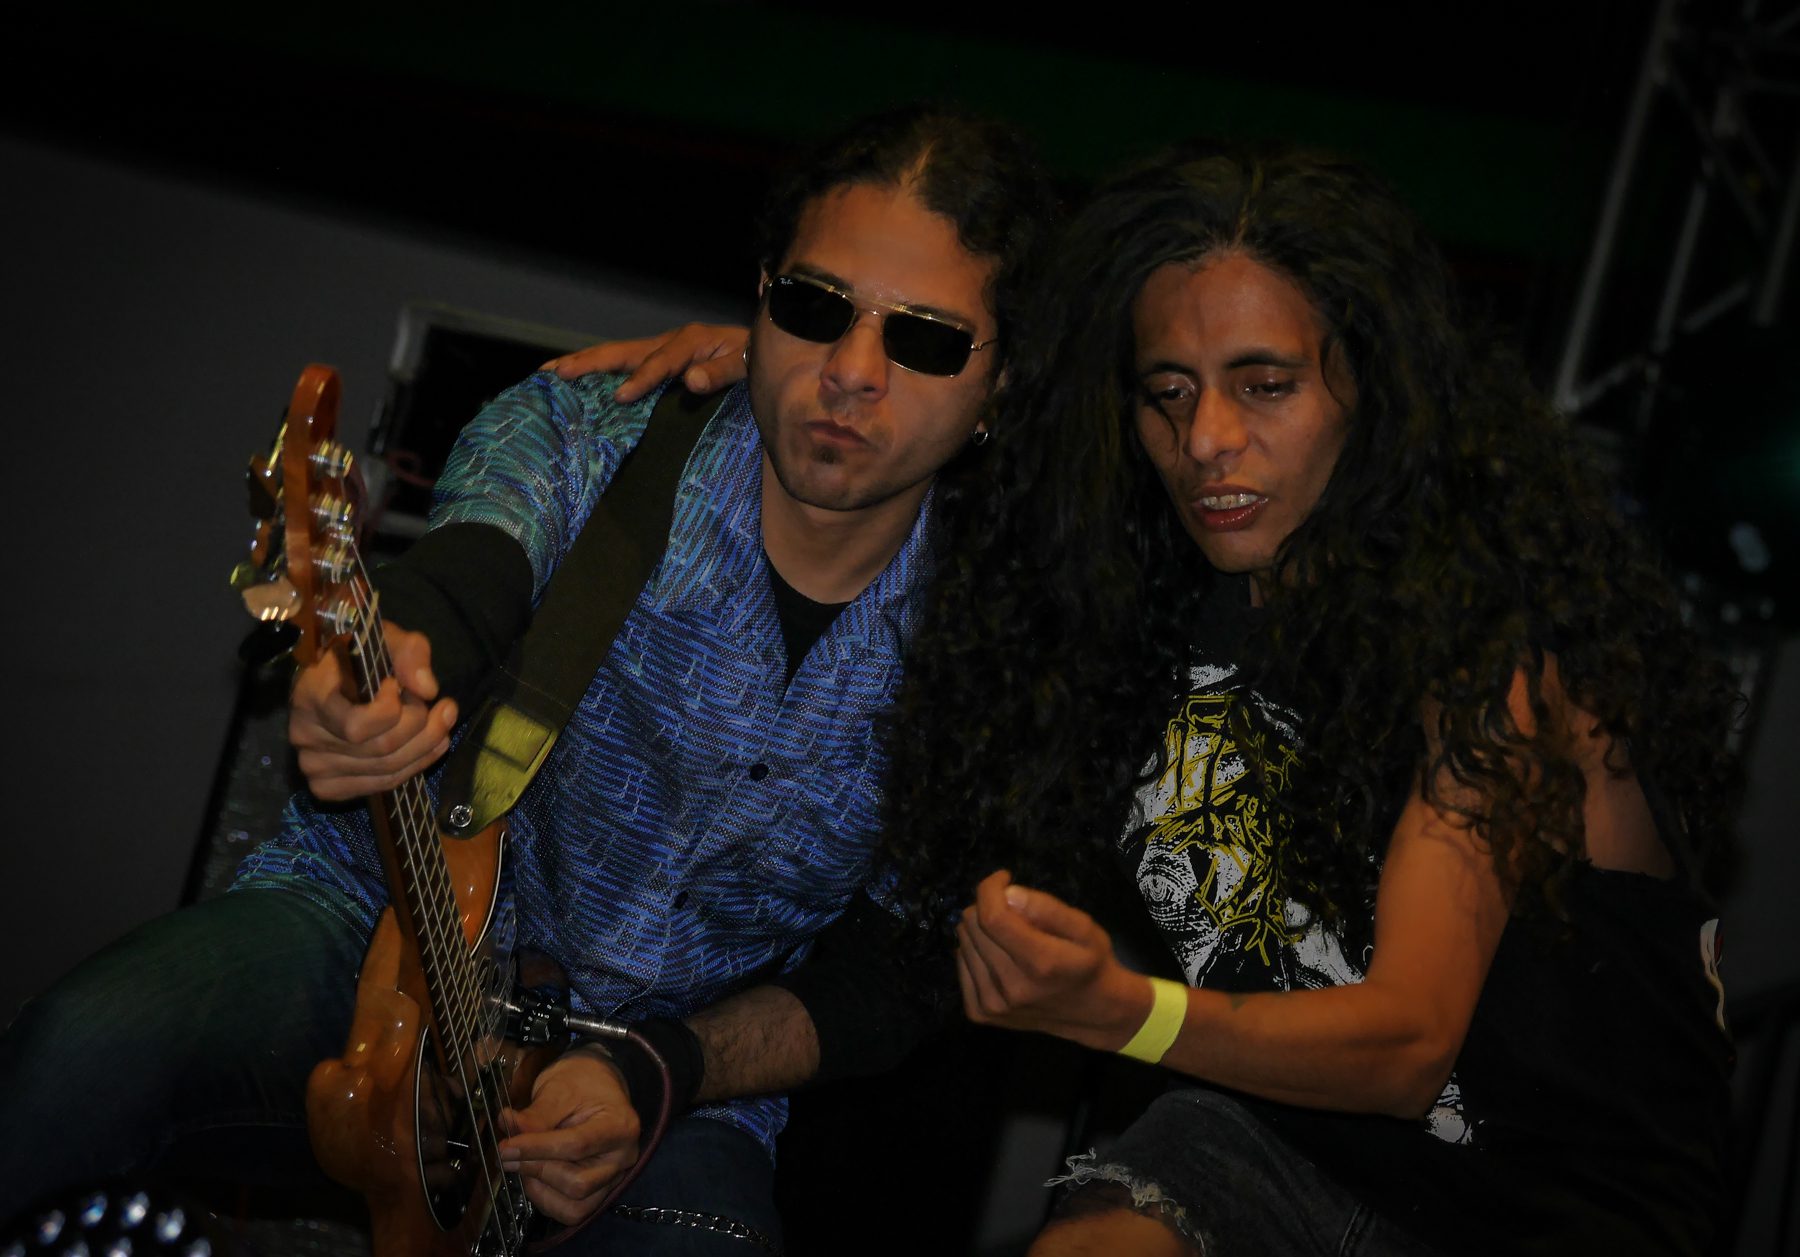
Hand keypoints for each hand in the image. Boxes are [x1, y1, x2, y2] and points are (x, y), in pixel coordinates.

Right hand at [287, 623, 456, 799]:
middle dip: (423, 727)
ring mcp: (313, 765)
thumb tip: (428, 688)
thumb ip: (409, 652)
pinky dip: (413, 767)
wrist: (333, 679)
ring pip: (387, 771)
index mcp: (310, 697)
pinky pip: (380, 786)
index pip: (357, 726)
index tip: (399, 686)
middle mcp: (305, 736)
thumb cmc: (358, 657)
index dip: (392, 710)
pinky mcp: (327, 785)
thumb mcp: (385, 639)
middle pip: (381, 750)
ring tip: (444, 720)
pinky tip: (428, 746)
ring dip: (427, 746)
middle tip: (441, 705)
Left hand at [499, 1045, 641, 1224]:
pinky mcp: (599, 1191)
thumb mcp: (558, 1089)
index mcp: (620, 1126)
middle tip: (509, 1155)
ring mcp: (613, 1177)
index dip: (536, 1149)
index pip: (576, 1145)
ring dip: (541, 1189)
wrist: (597, 1085)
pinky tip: (535, 1177)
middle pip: (578, 1183)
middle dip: (537, 1170)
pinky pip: (572, 1212)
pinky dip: (547, 1200)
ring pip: (576, 1206)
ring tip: (524, 1164)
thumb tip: (509, 1127)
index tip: (506, 1146)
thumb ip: (535, 1115)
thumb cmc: (582, 1083)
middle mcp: (623, 1157)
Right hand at [542, 323, 749, 402]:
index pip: (659, 363)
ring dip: (584, 363)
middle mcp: (668, 342)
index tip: (621, 398)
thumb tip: (691, 381)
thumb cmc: (752, 359)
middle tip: (557, 372)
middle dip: (589, 362)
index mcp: (689, 342)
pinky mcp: (656, 361)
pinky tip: (576, 382)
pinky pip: (623, 365)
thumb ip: (720, 373)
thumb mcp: (745, 365)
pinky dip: (597, 372)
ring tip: (549, 372)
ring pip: (616, 355)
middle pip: (622, 351)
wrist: (758, 348)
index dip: (640, 380)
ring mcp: (658, 350)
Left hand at [956, 870, 1151, 1051]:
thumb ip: (1047, 908)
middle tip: (1014, 913)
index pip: (992, 917)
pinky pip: (960, 965)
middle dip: (990, 907)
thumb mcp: (1084, 928)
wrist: (1091, 1014)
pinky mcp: (979, 1013)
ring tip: (1010, 938)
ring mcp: (992, 1004)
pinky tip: (999, 958)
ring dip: (982, 931)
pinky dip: (976, 953)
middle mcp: (1010, 987)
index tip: (1004, 878)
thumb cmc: (1089, 963)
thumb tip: (1008, 893)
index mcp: (1039, 963)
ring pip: (962, 942)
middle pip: (973, 925)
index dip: (991, 889)